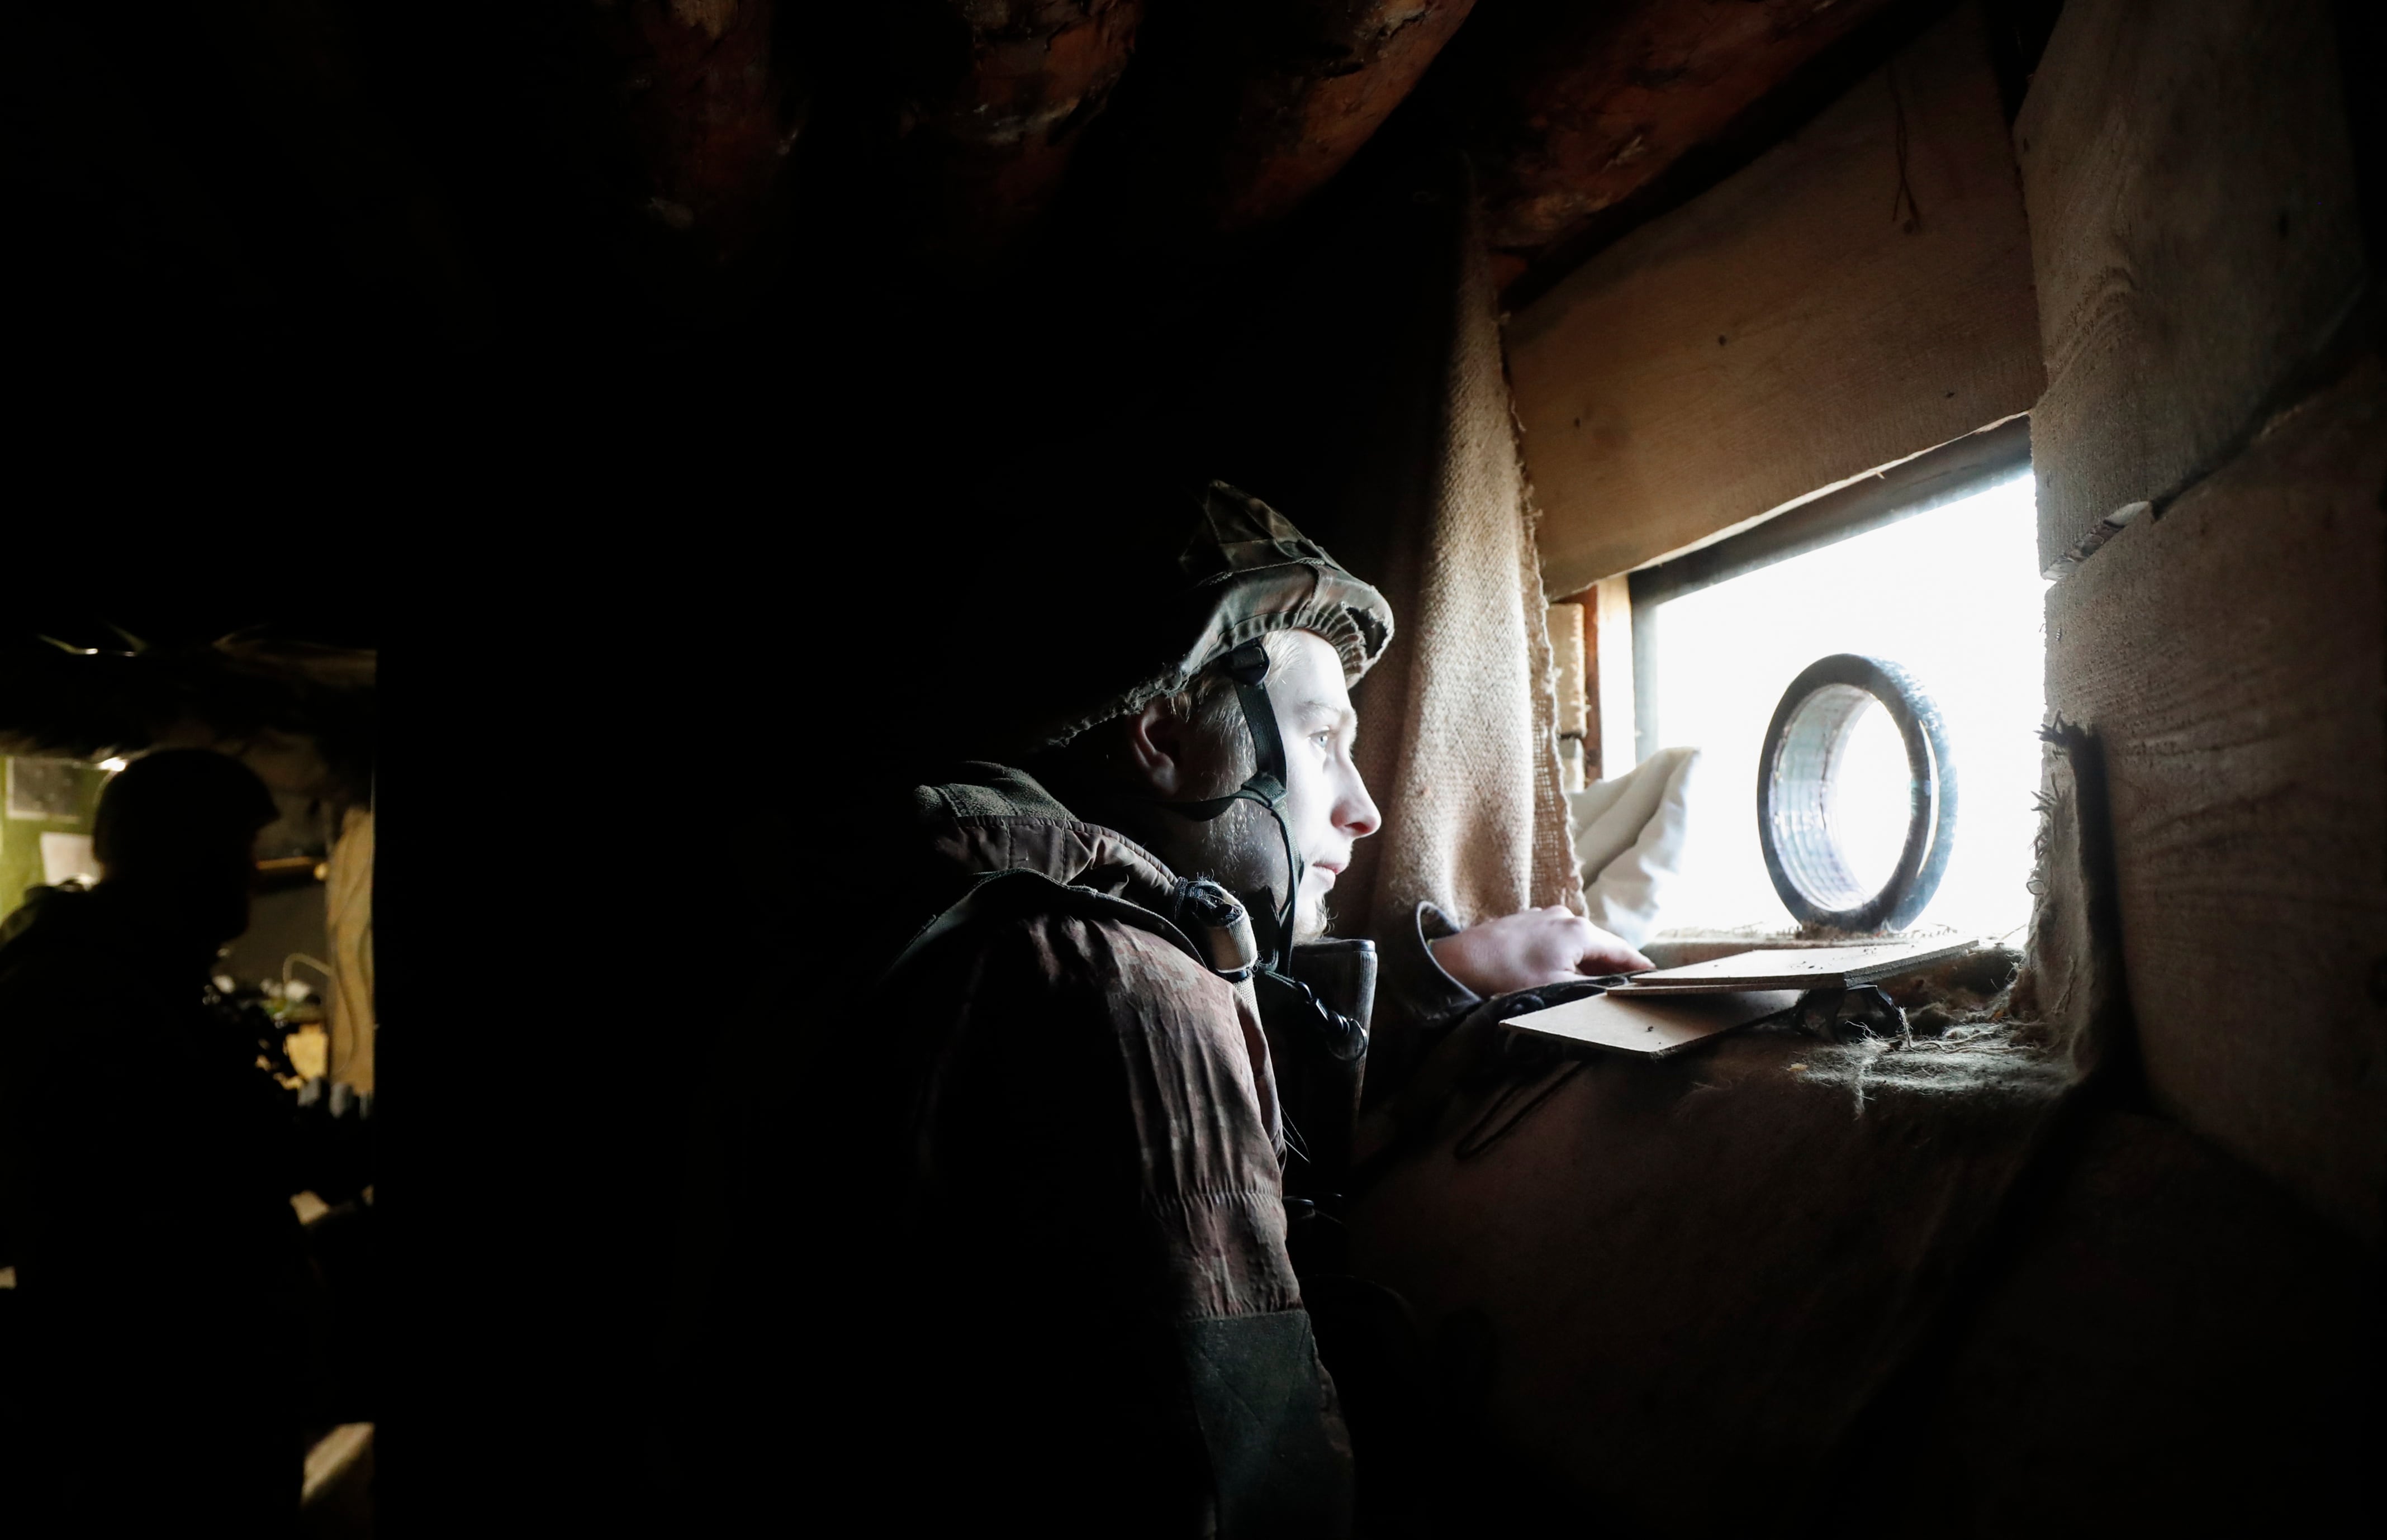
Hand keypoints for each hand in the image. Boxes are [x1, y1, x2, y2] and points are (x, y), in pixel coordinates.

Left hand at [1428, 906, 1652, 996]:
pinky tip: (1563, 972)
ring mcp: (1543, 917)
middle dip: (1615, 967)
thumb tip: (1614, 993)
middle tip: (1631, 988)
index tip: (1657, 979)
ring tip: (1599, 985)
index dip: (1640, 969)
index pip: (1623, 952)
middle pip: (1601, 946)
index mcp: (1581, 931)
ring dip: (1589, 963)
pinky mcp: (1523, 923)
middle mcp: (1565, 917)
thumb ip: (1592, 988)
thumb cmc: (1508, 976)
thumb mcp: (1558, 988)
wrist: (1456, 962)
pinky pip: (1557, 940)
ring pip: (1578, 943)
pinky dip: (1568, 956)